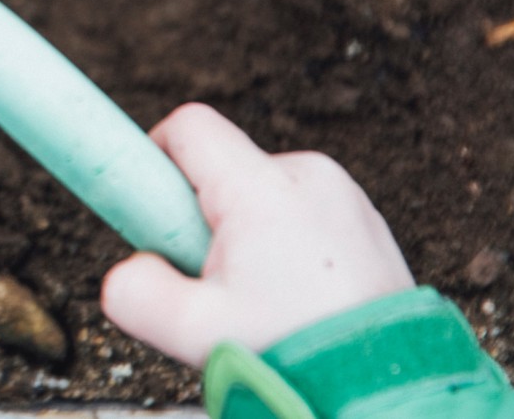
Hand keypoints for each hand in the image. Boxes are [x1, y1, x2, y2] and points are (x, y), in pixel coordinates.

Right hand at [100, 103, 415, 366]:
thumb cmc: (297, 354)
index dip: (153, 156)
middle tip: (212, 281)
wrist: (386, 386)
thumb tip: (127, 271)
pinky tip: (295, 298)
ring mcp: (343, 195)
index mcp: (262, 189)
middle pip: (223, 168)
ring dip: (245, 235)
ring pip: (261, 193)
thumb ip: (133, 292)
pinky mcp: (364, 219)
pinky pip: (300, 213)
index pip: (188, 128)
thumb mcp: (191, 331)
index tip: (148, 208)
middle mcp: (308, 176)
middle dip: (201, 217)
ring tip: (261, 299)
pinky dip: (285, 245)